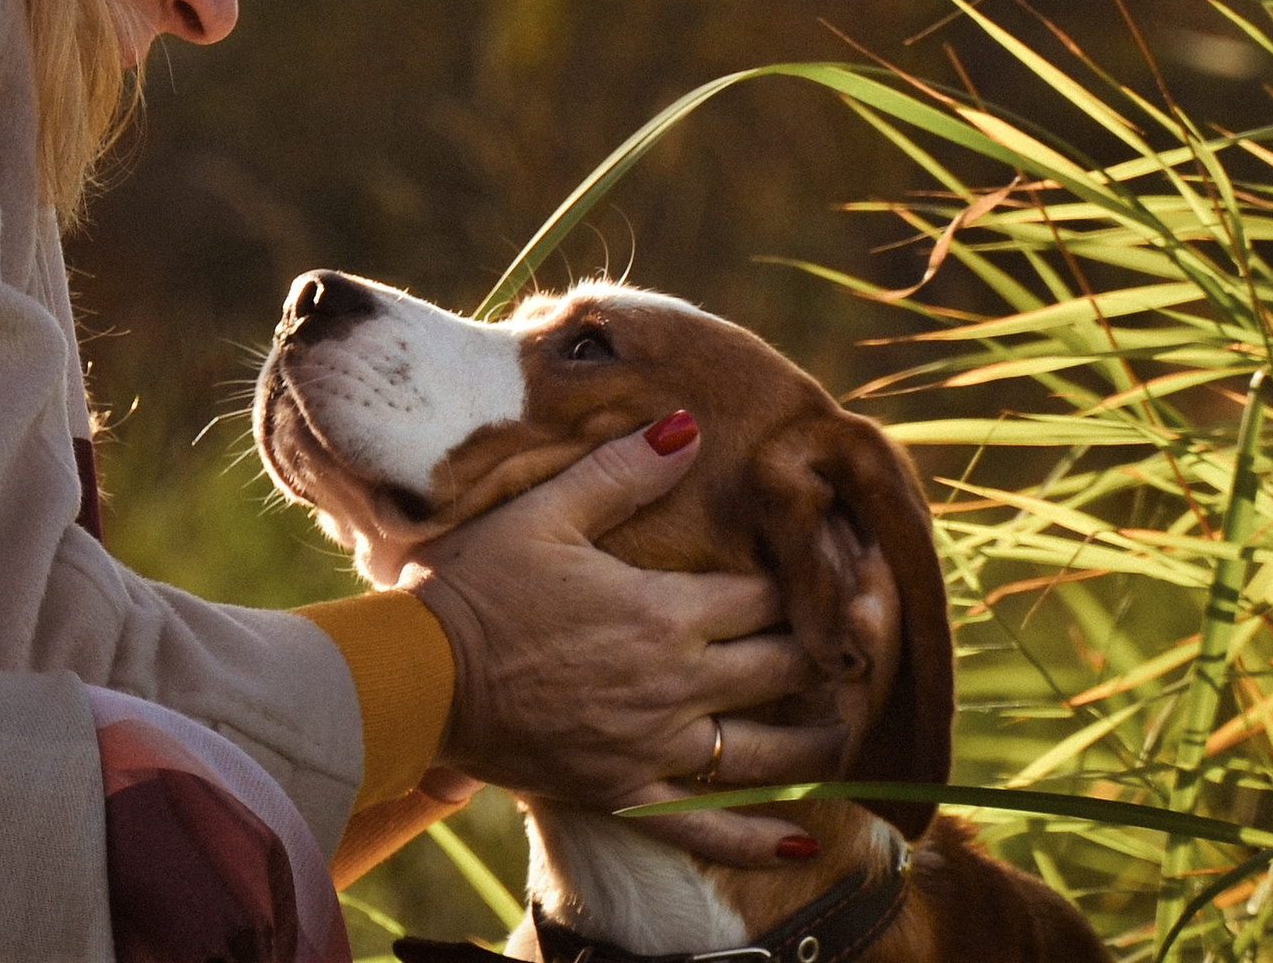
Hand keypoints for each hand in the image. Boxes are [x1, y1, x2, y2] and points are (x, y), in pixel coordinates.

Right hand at [400, 417, 849, 865]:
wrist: (416, 678)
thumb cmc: (476, 585)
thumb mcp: (544, 510)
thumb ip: (622, 469)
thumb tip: (688, 424)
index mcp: (663, 611)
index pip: (768, 596)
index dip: (808, 580)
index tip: (834, 572)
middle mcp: (674, 685)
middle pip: (782, 669)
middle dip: (826, 655)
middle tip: (857, 645)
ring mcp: (652, 749)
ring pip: (764, 755)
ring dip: (816, 743)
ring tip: (847, 730)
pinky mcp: (623, 796)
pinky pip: (703, 831)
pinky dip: (756, 843)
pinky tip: (800, 847)